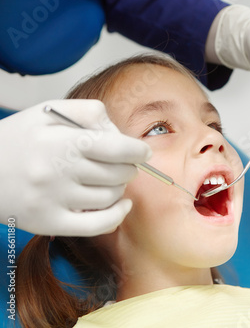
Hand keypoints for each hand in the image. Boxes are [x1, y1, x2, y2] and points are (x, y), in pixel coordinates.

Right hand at [0, 100, 151, 235]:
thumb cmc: (18, 139)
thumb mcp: (49, 112)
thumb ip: (90, 113)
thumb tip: (120, 134)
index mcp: (60, 141)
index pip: (116, 149)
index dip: (138, 151)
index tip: (144, 152)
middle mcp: (58, 172)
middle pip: (118, 174)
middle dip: (128, 167)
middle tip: (122, 164)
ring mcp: (54, 200)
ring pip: (111, 197)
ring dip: (119, 188)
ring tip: (109, 179)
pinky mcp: (49, 223)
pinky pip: (98, 225)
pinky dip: (117, 216)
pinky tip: (122, 205)